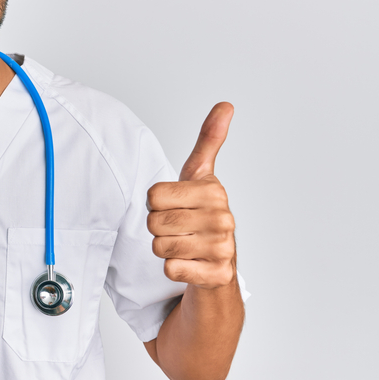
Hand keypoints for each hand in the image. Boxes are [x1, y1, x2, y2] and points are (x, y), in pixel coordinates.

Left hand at [147, 102, 235, 288]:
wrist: (217, 267)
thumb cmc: (202, 216)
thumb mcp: (200, 176)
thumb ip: (209, 140)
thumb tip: (226, 104)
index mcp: (214, 192)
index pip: (152, 196)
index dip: (156, 205)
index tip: (176, 207)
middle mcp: (223, 218)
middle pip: (154, 222)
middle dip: (159, 229)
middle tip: (179, 230)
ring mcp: (222, 248)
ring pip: (160, 247)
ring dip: (165, 250)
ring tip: (185, 246)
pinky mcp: (217, 275)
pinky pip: (171, 269)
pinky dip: (174, 269)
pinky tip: (190, 265)